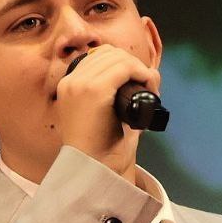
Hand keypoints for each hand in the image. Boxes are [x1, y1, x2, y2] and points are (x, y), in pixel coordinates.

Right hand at [54, 46, 160, 178]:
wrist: (94, 169)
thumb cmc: (102, 148)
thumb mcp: (109, 115)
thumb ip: (123, 94)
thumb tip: (153, 73)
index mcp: (69, 86)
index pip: (98, 56)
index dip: (122, 63)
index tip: (138, 80)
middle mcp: (70, 81)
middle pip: (109, 53)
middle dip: (133, 64)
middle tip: (148, 84)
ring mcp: (80, 84)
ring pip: (118, 58)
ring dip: (139, 69)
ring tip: (150, 87)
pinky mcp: (93, 90)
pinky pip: (123, 68)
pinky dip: (141, 73)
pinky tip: (149, 87)